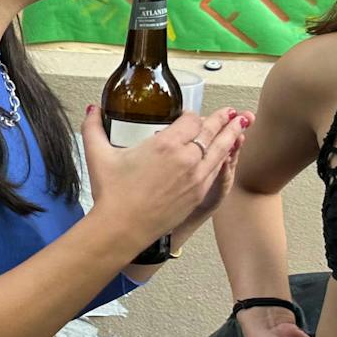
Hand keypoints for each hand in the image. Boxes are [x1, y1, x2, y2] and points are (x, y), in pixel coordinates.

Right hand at [83, 105, 246, 247]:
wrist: (123, 227)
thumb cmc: (112, 193)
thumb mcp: (98, 155)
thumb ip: (93, 127)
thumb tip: (92, 109)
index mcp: (165, 144)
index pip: (191, 120)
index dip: (191, 115)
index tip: (187, 116)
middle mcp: (186, 158)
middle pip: (211, 132)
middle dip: (222, 119)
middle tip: (232, 111)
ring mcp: (196, 177)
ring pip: (221, 150)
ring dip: (232, 134)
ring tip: (243, 123)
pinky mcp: (199, 193)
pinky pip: (218, 170)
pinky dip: (226, 157)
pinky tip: (229, 153)